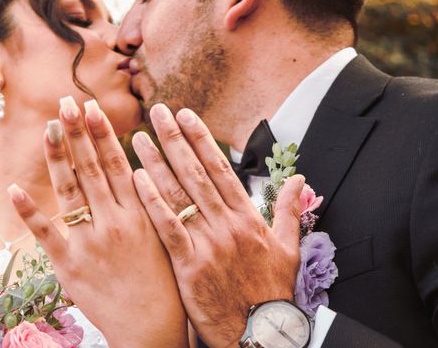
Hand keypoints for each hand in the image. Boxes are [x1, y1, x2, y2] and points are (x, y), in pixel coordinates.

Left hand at [9, 97, 187, 347]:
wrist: (153, 328)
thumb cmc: (164, 281)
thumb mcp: (163, 236)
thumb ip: (147, 204)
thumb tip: (133, 170)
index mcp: (140, 214)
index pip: (118, 164)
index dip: (103, 133)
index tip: (92, 107)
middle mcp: (115, 222)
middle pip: (93, 169)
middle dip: (79, 133)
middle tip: (67, 103)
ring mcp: (90, 243)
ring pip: (72, 191)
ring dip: (58, 158)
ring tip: (48, 129)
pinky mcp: (70, 265)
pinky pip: (46, 233)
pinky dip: (29, 211)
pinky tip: (14, 189)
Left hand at [131, 104, 303, 346]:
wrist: (259, 334)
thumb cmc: (271, 291)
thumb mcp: (288, 248)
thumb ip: (290, 209)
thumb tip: (301, 178)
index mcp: (248, 216)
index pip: (221, 167)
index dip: (202, 139)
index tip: (186, 115)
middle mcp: (228, 224)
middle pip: (196, 172)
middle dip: (175, 139)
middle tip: (157, 111)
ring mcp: (208, 243)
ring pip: (179, 194)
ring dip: (157, 162)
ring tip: (140, 136)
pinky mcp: (190, 265)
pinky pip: (168, 227)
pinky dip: (153, 202)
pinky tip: (136, 179)